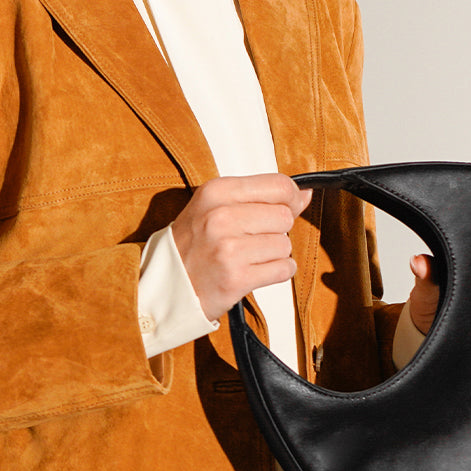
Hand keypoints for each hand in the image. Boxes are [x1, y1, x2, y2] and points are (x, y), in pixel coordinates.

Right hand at [171, 173, 312, 320]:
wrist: (166, 285)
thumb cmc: (192, 245)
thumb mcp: (215, 207)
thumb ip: (260, 196)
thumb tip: (303, 194)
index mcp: (215, 192)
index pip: (278, 185)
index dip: (290, 198)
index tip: (286, 207)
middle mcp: (220, 217)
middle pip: (285, 217)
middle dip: (277, 230)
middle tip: (252, 239)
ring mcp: (228, 249)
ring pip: (285, 245)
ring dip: (274, 255)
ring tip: (248, 257)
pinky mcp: (236, 278)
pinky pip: (283, 270)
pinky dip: (276, 273)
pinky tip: (254, 271)